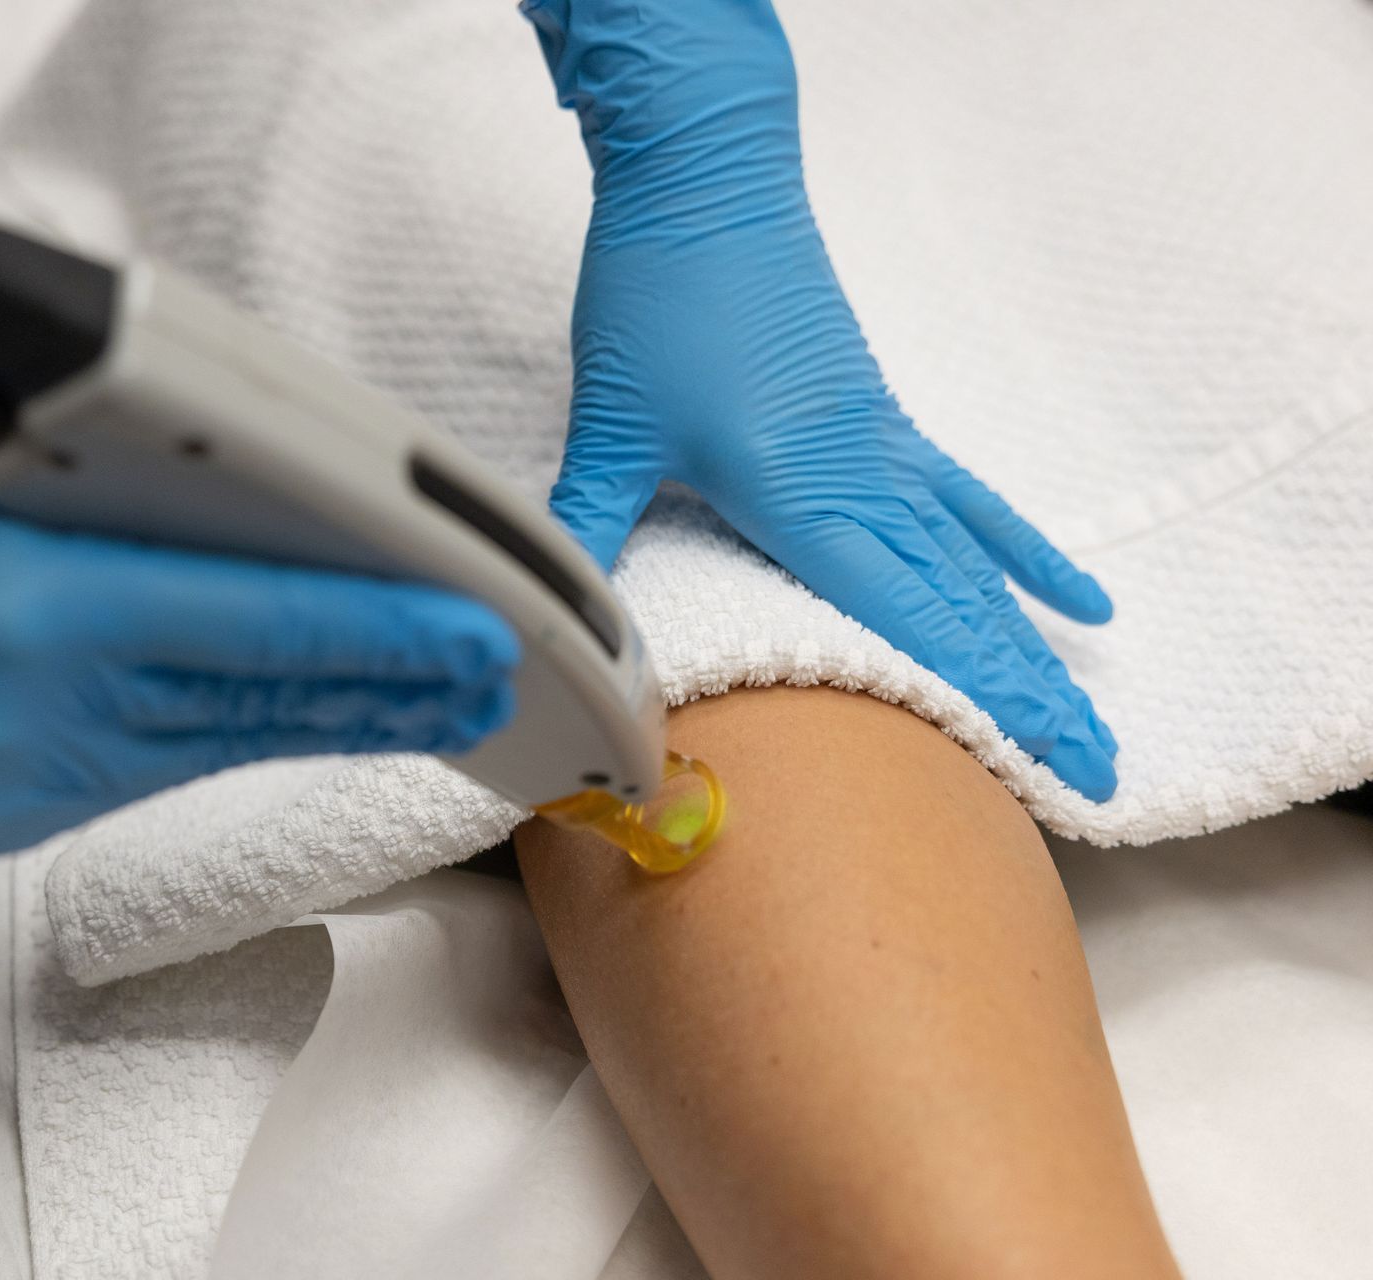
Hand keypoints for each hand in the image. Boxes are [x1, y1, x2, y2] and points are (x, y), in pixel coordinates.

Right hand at [0, 337, 518, 850]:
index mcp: (18, 610)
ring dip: (330, 719)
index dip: (373, 637)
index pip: (242, 630)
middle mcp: (16, 717)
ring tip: (433, 699)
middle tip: (492, 677)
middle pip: (248, 704)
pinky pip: (159, 768)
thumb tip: (289, 499)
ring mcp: (5, 782)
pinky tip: (314, 710)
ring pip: (215, 746)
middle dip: (383, 691)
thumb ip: (138, 468)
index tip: (478, 641)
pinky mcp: (1, 815)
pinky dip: (238, 730)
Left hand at [523, 0, 1116, 799]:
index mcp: (801, 493)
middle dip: (1026, 696)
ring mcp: (880, 447)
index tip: (1041, 757)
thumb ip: (584, 529)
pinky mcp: (878, 419)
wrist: (707, 177)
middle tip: (1094, 771)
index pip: (905, 618)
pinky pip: (967, 499)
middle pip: (961, 606)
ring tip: (1091, 708)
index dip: (977, 695)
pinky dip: (1017, 550)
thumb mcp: (611, 426)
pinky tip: (1074, 594)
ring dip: (1030, 642)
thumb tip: (552, 617)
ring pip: (973, 565)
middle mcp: (860, 478)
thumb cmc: (660, 292)